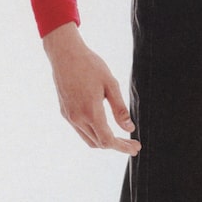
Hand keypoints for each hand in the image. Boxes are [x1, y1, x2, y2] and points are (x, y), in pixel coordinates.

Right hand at [42, 23, 140, 154]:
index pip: (108, 140)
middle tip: (133, 143)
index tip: (136, 147)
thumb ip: (120, 109)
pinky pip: (81, 131)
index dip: (123, 147)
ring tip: (120, 137)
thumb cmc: (91, 65)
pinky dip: (94, 134)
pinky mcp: (65, 112)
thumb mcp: (111, 84)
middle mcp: (77, 118)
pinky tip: (103, 126)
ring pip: (89, 139)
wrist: (65, 54)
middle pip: (99, 143)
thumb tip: (129, 129)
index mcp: (90, 112)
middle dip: (117, 145)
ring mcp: (69, 116)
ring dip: (105, 141)